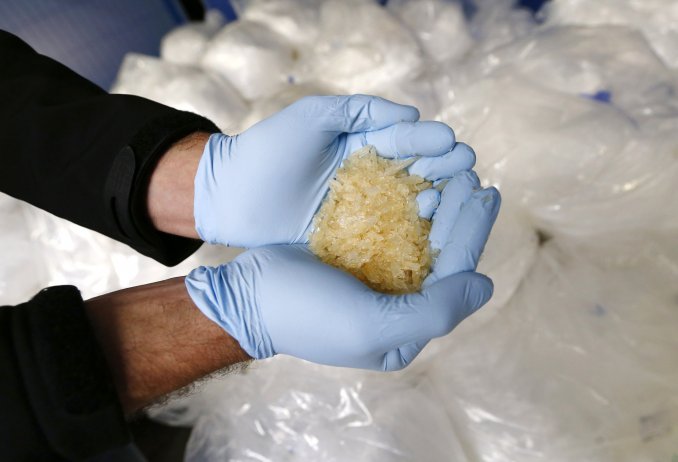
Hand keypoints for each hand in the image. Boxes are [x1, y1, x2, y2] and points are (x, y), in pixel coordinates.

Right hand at [186, 175, 499, 370]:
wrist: (247, 296)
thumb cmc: (307, 316)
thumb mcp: (373, 326)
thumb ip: (436, 311)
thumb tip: (484, 283)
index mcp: (408, 329)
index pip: (453, 276)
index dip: (472, 233)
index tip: (488, 192)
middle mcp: (399, 305)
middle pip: (441, 254)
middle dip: (459, 214)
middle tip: (474, 174)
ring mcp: (376, 280)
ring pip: (419, 237)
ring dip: (437, 204)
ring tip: (452, 171)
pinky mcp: (355, 257)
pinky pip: (391, 227)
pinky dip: (406, 203)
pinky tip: (417, 178)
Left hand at [193, 94, 476, 246]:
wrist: (229, 197)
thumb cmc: (269, 149)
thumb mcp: (312, 117)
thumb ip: (360, 110)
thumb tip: (411, 114)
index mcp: (362, 145)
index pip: (405, 142)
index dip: (430, 144)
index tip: (455, 146)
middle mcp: (367, 178)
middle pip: (415, 175)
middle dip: (442, 172)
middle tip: (467, 173)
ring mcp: (361, 211)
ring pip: (406, 207)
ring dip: (432, 205)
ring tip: (453, 203)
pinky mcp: (350, 241)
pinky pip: (386, 238)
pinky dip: (409, 237)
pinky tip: (431, 238)